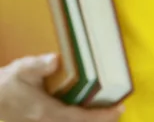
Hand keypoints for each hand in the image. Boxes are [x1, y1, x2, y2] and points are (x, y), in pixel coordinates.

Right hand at [0, 54, 124, 121]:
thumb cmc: (5, 86)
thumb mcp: (21, 71)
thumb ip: (38, 65)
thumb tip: (56, 59)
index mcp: (47, 112)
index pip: (81, 118)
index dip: (103, 116)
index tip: (120, 108)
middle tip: (117, 112)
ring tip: (106, 115)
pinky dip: (77, 121)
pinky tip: (83, 115)